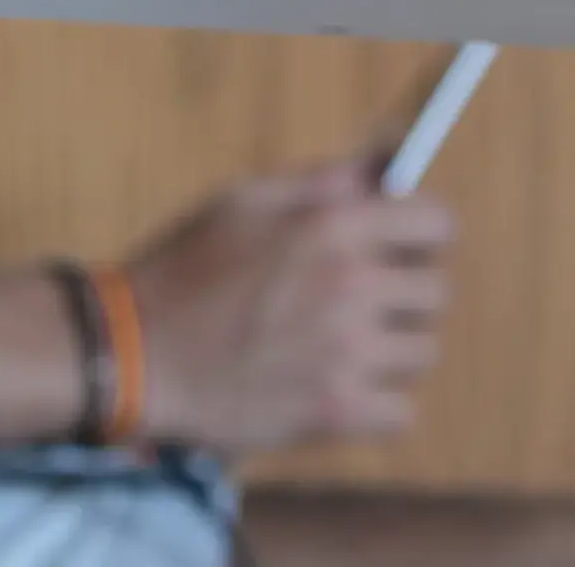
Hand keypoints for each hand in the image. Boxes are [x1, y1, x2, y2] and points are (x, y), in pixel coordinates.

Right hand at [126, 160, 453, 453]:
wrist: (137, 355)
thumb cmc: (188, 269)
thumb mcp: (245, 198)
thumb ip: (326, 180)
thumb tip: (389, 161)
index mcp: (332, 224)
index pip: (436, 224)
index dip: (421, 233)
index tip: (402, 245)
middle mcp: (351, 285)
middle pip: (436, 292)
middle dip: (405, 291)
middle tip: (364, 299)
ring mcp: (348, 353)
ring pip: (422, 352)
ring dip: (391, 348)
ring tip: (343, 344)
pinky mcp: (337, 413)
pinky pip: (401, 411)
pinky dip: (377, 404)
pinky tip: (337, 385)